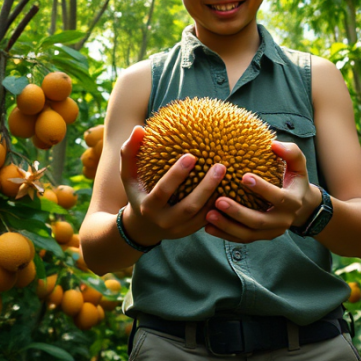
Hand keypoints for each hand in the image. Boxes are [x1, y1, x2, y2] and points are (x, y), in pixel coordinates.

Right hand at [119, 125, 226, 245]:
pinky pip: (209, 219)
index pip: (163, 191)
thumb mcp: (128, 175)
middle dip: (206, 187)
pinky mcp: (191, 232)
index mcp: (148, 207)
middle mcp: (164, 221)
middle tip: (220, 166)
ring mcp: (179, 230)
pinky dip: (220, 206)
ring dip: (217, 197)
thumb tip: (139, 128)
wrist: (143, 227)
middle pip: (189, 207)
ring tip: (230, 176)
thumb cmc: (137, 192)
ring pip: (203, 216)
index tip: (191, 155)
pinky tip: (231, 187)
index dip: (177, 175)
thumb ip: (130, 152)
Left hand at [205, 140, 322, 242]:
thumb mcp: (298, 165)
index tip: (244, 176)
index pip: (278, 197)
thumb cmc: (294, 179)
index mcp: (293, 202)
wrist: (301, 207)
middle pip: (259, 220)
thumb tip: (274, 144)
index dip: (262, 188)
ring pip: (248, 234)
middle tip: (218, 200)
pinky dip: (224, 235)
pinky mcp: (260, 237)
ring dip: (227, 226)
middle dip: (238, 212)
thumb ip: (291, 152)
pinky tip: (207, 227)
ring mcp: (271, 232)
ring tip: (208, 215)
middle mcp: (283, 221)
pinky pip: (241, 239)